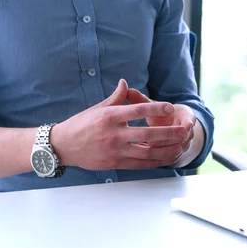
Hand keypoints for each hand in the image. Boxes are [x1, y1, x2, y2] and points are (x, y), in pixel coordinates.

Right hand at [50, 79, 188, 169]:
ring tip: (180, 147)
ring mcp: (115, 150)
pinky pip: (139, 164)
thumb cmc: (81, 124)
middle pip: (147, 134)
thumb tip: (126, 83)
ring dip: (166, 151)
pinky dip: (154, 162)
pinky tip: (165, 158)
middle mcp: (114, 134)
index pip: (137, 111)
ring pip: (147, 152)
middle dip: (169, 133)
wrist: (63, 146)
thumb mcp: (98, 108)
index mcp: (110, 116)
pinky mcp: (115, 163)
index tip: (170, 107)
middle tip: (183, 131)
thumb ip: (116, 97)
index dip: (155, 108)